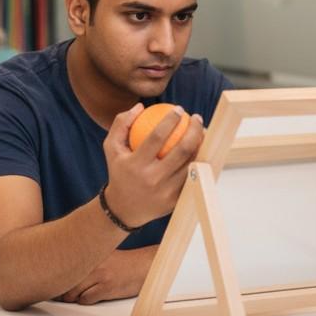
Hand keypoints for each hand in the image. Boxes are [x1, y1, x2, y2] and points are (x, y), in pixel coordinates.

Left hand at [59, 245, 157, 303]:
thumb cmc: (125, 262)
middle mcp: (93, 263)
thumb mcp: (104, 255)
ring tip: (78, 295)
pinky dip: (85, 301)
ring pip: (73, 293)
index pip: (64, 265)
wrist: (145, 266)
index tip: (48, 282)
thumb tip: (65, 272)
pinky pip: (86, 300)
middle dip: (61, 291)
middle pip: (65, 282)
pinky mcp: (107, 288)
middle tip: (59, 294)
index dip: (55, 278)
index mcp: (90, 253)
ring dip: (72, 297)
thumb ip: (86, 261)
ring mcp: (100, 276)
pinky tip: (92, 296)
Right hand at [102, 104, 204, 227]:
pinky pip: (192, 176)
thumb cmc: (120, 171)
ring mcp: (166, 192)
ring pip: (191, 163)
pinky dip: (198, 160)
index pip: (157, 137)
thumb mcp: (112, 147)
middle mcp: (152, 179)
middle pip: (181, 150)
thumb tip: (141, 106)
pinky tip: (202, 148)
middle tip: (196, 118)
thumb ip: (121, 123)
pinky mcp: (176, 201)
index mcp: (136, 165)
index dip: (171, 120)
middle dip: (194, 130)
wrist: (123, 209)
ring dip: (201, 144)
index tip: (179, 109)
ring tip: (202, 131)